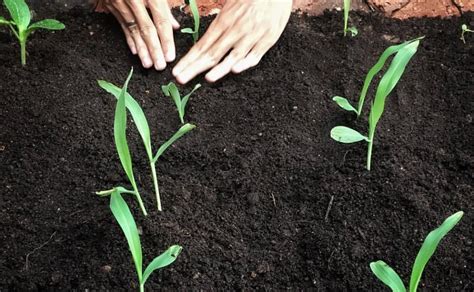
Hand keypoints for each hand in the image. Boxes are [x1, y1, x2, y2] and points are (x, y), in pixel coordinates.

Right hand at [100, 0, 179, 69]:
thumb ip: (166, 4)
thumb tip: (175, 26)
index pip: (160, 20)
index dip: (166, 39)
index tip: (170, 56)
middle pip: (146, 28)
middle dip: (154, 49)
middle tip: (160, 66)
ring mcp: (120, 2)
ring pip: (133, 29)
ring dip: (142, 49)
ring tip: (149, 64)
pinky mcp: (110, 4)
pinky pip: (122, 25)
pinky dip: (129, 39)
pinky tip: (135, 51)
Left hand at [172, 0, 291, 83]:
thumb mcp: (229, 4)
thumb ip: (219, 22)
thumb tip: (205, 39)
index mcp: (224, 21)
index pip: (202, 45)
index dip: (189, 60)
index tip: (177, 71)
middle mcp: (235, 30)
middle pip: (212, 53)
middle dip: (195, 68)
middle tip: (181, 79)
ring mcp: (251, 36)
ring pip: (233, 56)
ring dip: (219, 69)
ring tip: (207, 78)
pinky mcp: (267, 40)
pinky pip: (255, 54)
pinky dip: (245, 62)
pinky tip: (235, 70)